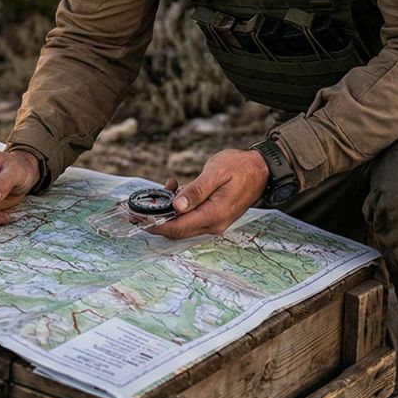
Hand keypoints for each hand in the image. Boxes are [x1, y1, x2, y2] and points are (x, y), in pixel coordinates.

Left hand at [148, 148, 269, 239]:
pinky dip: (177, 207)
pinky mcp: (213, 217)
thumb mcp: (216, 172)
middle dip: (154, 220)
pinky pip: (190, 218)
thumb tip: (177, 207)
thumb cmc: (240, 167)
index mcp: (213, 215)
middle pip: (176, 230)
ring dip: (166, 211)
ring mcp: (214, 222)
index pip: (177, 228)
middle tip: (136, 207)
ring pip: (181, 225)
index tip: (136, 216)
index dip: (154, 224)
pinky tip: (175, 188)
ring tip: (162, 188)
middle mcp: (213, 224)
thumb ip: (196, 190)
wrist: (261, 169)